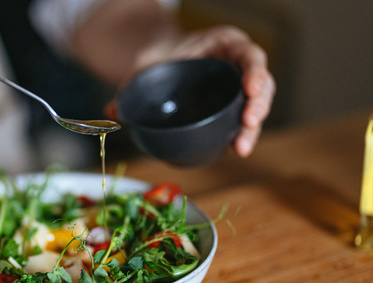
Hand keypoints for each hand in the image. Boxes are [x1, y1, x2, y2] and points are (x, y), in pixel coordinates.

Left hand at [132, 26, 275, 156]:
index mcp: (224, 44)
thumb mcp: (145, 67)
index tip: (249, 89)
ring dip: (253, 126)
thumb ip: (130, 86)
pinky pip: (243, 120)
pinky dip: (242, 134)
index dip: (254, 71)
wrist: (160, 65)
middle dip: (259, 104)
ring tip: (241, 146)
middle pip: (261, 82)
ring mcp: (238, 87)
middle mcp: (237, 63)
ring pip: (258, 104)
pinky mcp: (233, 108)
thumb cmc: (159, 61)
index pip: (249, 54)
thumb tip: (111, 111)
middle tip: (248, 122)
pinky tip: (237, 148)